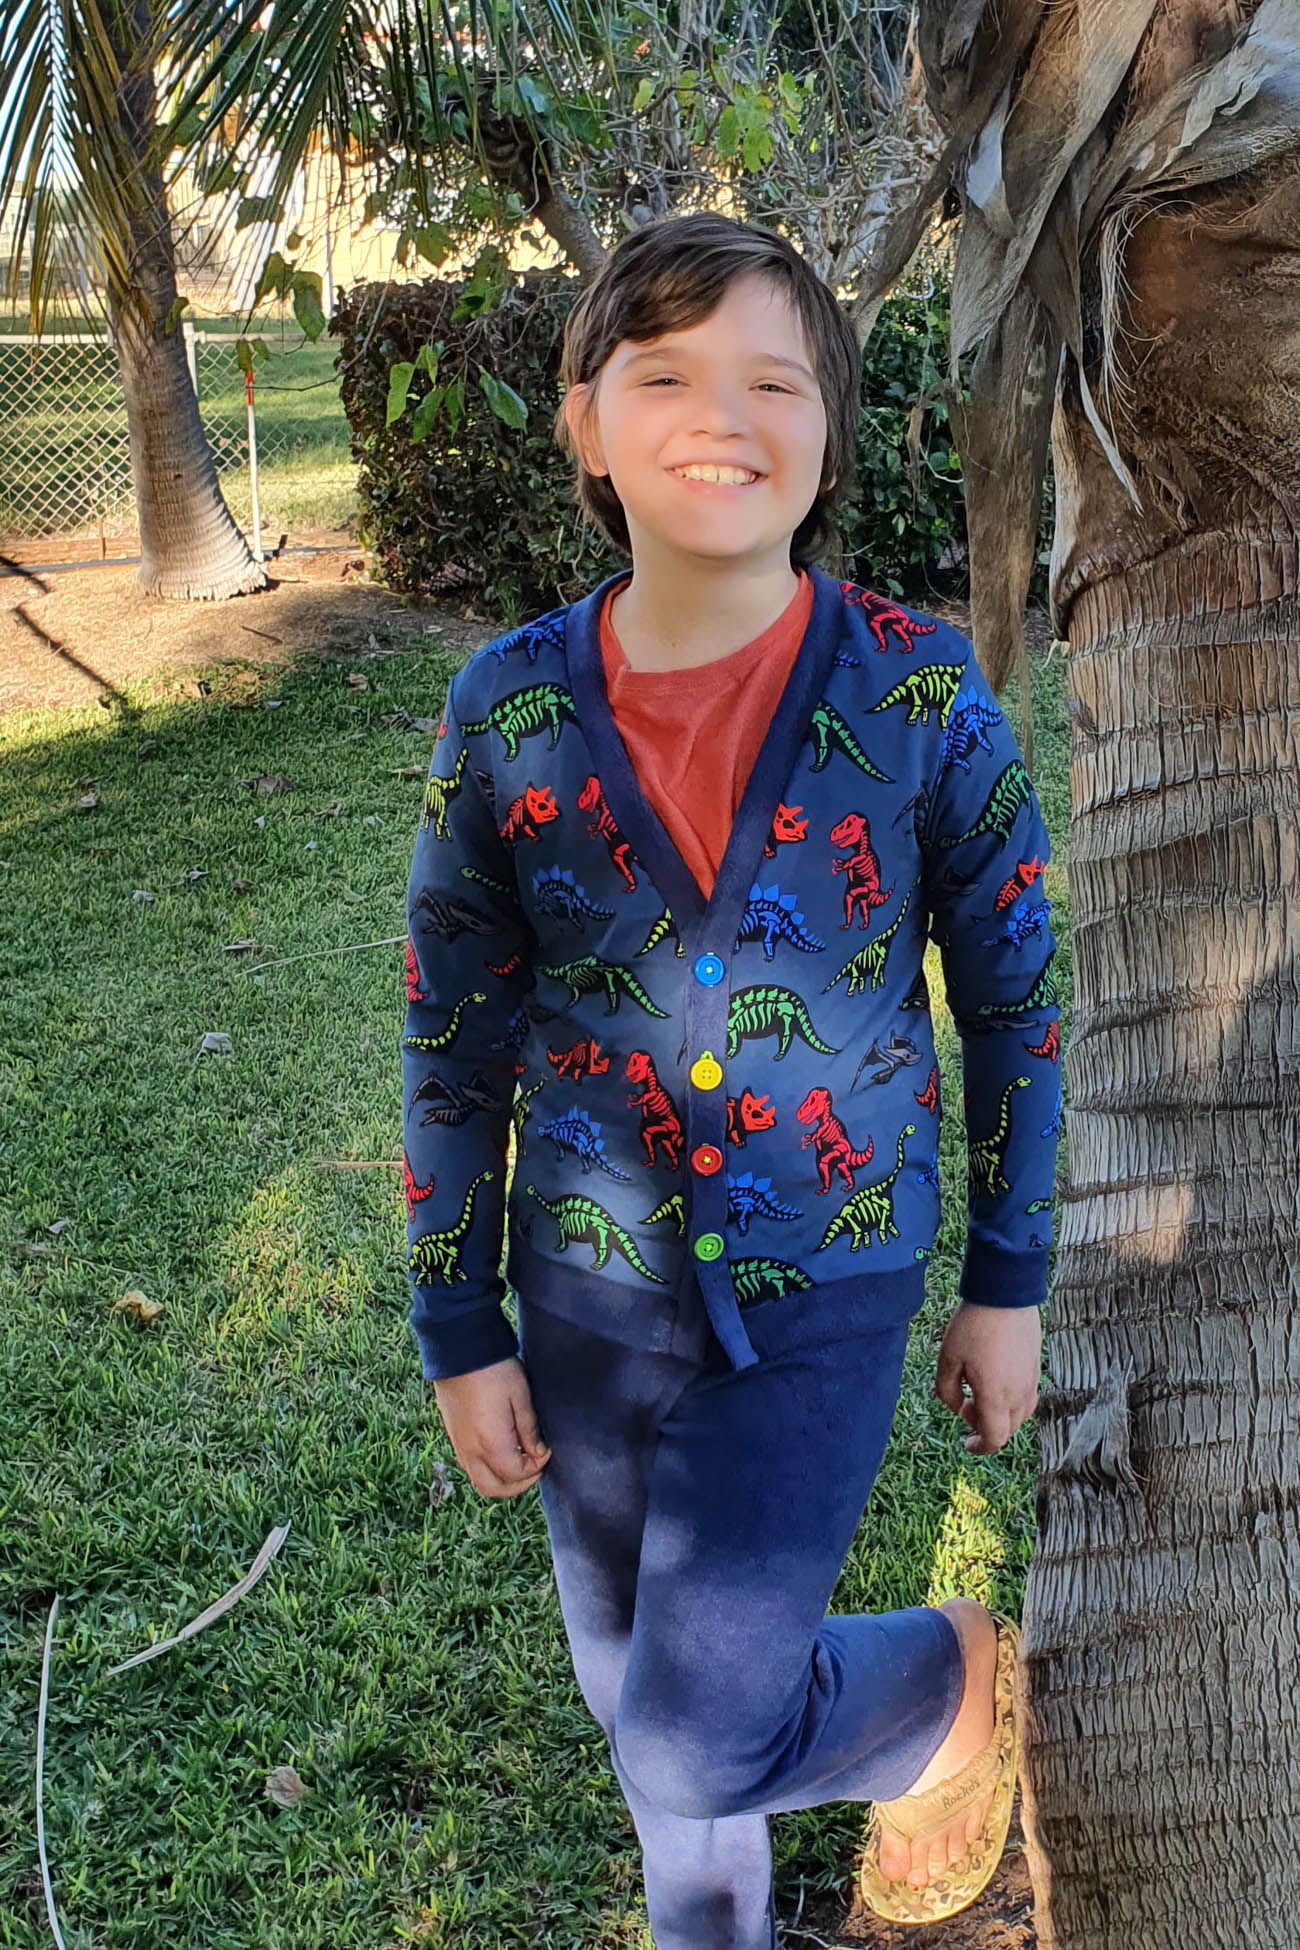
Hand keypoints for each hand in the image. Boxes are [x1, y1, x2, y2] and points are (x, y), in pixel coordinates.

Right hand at [433, 1356, 551, 1497]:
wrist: (458, 1350)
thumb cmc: (493, 1369)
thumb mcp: (520, 1397)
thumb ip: (530, 1430)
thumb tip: (539, 1453)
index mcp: (489, 1443)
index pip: (515, 1474)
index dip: (536, 1467)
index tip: (546, 1450)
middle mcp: (470, 1451)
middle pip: (493, 1489)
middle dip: (517, 1485)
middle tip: (534, 1467)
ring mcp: (458, 1444)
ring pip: (479, 1481)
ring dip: (501, 1479)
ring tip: (519, 1460)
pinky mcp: (453, 1435)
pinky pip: (469, 1466)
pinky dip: (487, 1469)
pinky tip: (501, 1450)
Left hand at [933, 1301, 1041, 1454]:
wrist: (1004, 1295)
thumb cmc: (973, 1327)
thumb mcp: (947, 1360)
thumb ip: (947, 1392)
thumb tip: (956, 1408)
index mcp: (996, 1396)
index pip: (995, 1438)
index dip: (980, 1448)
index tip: (967, 1444)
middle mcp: (1019, 1393)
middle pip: (1008, 1430)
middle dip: (986, 1429)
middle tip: (965, 1408)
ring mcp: (1031, 1380)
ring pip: (1020, 1414)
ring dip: (1000, 1415)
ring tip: (979, 1393)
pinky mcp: (1035, 1366)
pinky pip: (1027, 1396)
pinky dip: (1011, 1400)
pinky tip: (994, 1380)